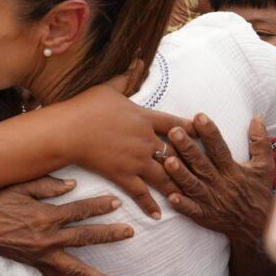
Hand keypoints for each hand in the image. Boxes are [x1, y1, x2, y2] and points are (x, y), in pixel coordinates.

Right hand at [0, 176, 131, 275]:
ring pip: (77, 270)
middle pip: (87, 238)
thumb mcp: (19, 187)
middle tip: (131, 233)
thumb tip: (73, 185)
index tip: (117, 202)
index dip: (100, 205)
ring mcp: (42, 255)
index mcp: (47, 216)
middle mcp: (49, 238)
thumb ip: (47, 185)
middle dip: (111, 235)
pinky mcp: (33, 264)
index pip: (81, 210)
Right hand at [61, 75, 195, 219]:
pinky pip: (141, 192)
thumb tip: (138, 60)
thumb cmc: (85, 107)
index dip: (193, 130)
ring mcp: (136, 159)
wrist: (68, 130)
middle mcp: (146, 140)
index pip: (176, 124)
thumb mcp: (108, 88)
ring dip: (178, 187)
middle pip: (177, 154)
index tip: (206, 135)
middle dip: (193, 164)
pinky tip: (159, 215)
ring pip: (165, 176)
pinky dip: (150, 205)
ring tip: (191, 198)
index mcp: (145, 118)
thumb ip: (126, 77)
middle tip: (207, 174)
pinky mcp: (123, 175)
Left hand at [163, 115, 273, 245]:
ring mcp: (211, 200)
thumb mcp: (265, 166)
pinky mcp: (205, 216)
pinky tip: (170, 197)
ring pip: (193, 185)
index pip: (220, 148)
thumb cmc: (258, 192)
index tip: (198, 117)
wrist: (257, 227)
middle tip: (173, 131)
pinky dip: (182, 205)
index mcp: (233, 170)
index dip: (210, 133)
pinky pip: (192, 211)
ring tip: (167, 160)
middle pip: (202, 164)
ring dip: (180, 174)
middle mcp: (221, 184)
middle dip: (187, 148)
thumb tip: (257, 116)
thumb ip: (260, 142)